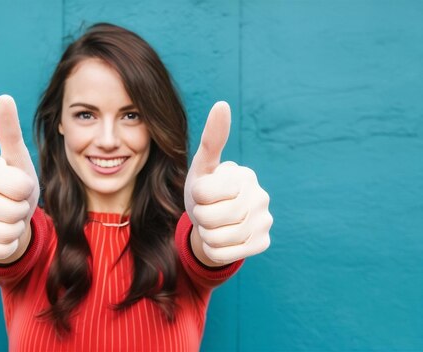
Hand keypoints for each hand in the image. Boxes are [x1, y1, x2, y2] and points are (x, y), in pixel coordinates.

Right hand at [0, 95, 39, 260]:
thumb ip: (10, 132)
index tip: (21, 187)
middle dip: (22, 213)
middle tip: (16, 207)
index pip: (18, 186)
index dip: (27, 191)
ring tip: (9, 220)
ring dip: (15, 230)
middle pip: (9, 212)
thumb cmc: (16, 185)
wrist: (8, 218)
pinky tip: (1, 235)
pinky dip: (7, 246)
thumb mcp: (19, 161)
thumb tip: (4, 97)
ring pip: (3, 234)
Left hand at [184, 101, 271, 266]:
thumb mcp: (202, 167)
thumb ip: (212, 139)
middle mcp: (260, 196)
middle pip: (210, 217)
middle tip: (207, 212)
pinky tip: (222, 239)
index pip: (202, 192)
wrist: (213, 223)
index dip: (195, 197)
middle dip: (200, 217)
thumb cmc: (205, 191)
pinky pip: (224, 254)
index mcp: (243, 175)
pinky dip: (214, 250)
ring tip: (213, 225)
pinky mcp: (263, 243)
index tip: (203, 193)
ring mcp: (264, 220)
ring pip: (216, 238)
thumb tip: (222, 104)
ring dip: (206, 235)